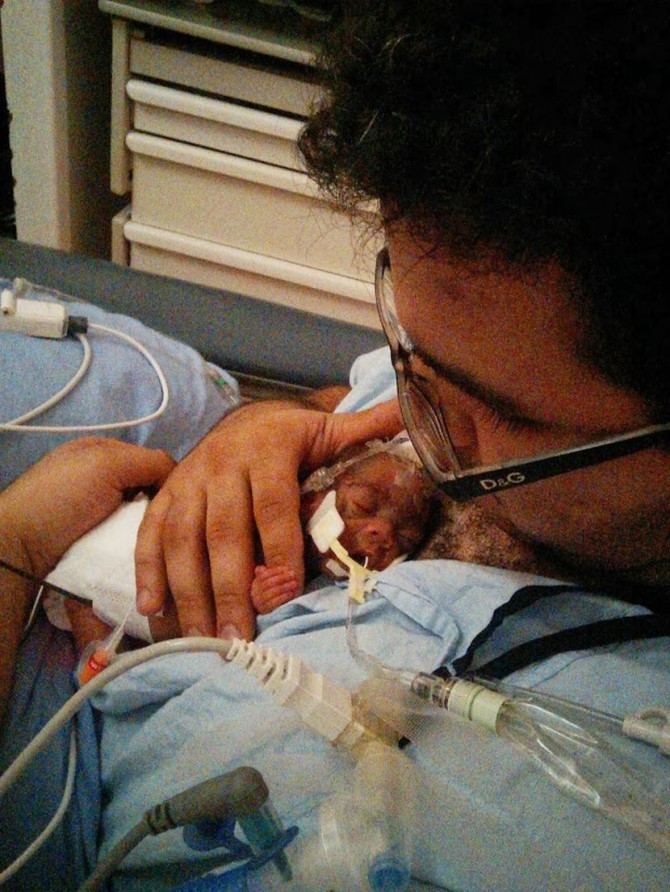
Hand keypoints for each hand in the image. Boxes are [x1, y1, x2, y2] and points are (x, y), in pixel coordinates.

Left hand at [0, 437, 174, 579]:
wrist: (22, 547)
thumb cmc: (61, 496)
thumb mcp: (107, 463)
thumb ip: (151, 461)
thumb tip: (183, 477)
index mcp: (103, 454)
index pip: (153, 463)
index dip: (170, 478)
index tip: (184, 497)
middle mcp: (103, 482)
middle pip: (150, 494)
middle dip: (161, 508)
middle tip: (172, 524)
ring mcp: (100, 517)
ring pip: (144, 522)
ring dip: (153, 532)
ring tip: (165, 543)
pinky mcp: (99, 547)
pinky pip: (131, 545)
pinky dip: (140, 550)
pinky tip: (151, 556)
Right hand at [134, 398, 402, 640]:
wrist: (243, 419)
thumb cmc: (293, 437)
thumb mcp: (329, 429)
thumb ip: (367, 427)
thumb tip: (412, 413)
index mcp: (268, 449)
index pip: (273, 503)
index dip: (280, 546)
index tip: (288, 590)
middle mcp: (222, 464)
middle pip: (223, 531)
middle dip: (230, 587)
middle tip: (239, 638)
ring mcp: (189, 481)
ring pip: (182, 539)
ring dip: (189, 591)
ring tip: (202, 638)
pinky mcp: (166, 495)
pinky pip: (150, 533)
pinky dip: (148, 571)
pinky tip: (153, 610)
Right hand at [250, 565, 299, 614]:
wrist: (273, 614)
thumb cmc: (273, 595)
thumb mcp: (271, 583)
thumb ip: (271, 572)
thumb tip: (270, 562)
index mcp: (255, 584)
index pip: (264, 575)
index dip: (275, 571)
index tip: (286, 568)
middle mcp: (255, 593)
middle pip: (269, 583)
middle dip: (282, 577)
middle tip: (293, 574)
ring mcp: (259, 603)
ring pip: (272, 592)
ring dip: (285, 586)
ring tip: (295, 583)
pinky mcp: (266, 612)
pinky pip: (274, 603)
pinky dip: (284, 597)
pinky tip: (291, 593)